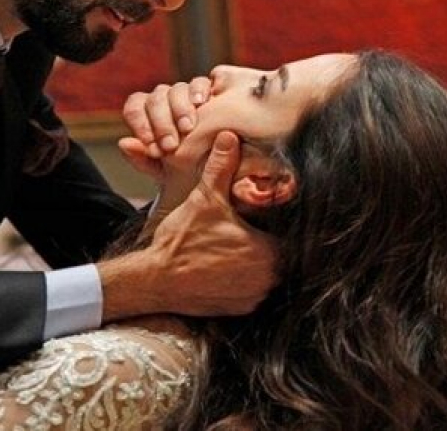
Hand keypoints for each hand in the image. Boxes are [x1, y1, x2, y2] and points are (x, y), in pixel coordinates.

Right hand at [99, 131, 279, 319]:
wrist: (155, 279)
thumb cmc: (182, 240)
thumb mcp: (204, 199)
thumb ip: (221, 168)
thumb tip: (229, 137)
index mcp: (269, 252)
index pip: (291, 235)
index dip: (279, 223)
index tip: (265, 217)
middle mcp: (268, 280)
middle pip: (282, 256)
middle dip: (268, 241)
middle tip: (250, 229)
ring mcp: (255, 298)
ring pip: (268, 275)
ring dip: (258, 262)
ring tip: (238, 246)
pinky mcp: (241, 309)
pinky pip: (253, 291)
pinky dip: (244, 280)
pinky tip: (227, 266)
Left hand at [119, 76, 211, 172]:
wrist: (214, 171)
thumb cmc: (184, 170)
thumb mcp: (162, 171)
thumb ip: (142, 159)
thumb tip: (123, 143)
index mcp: (147, 116)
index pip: (134, 108)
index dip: (140, 124)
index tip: (152, 146)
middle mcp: (164, 100)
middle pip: (155, 99)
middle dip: (161, 123)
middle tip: (171, 145)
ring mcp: (185, 93)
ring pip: (176, 89)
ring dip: (180, 109)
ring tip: (187, 128)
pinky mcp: (207, 91)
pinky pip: (200, 82)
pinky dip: (198, 91)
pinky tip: (200, 104)